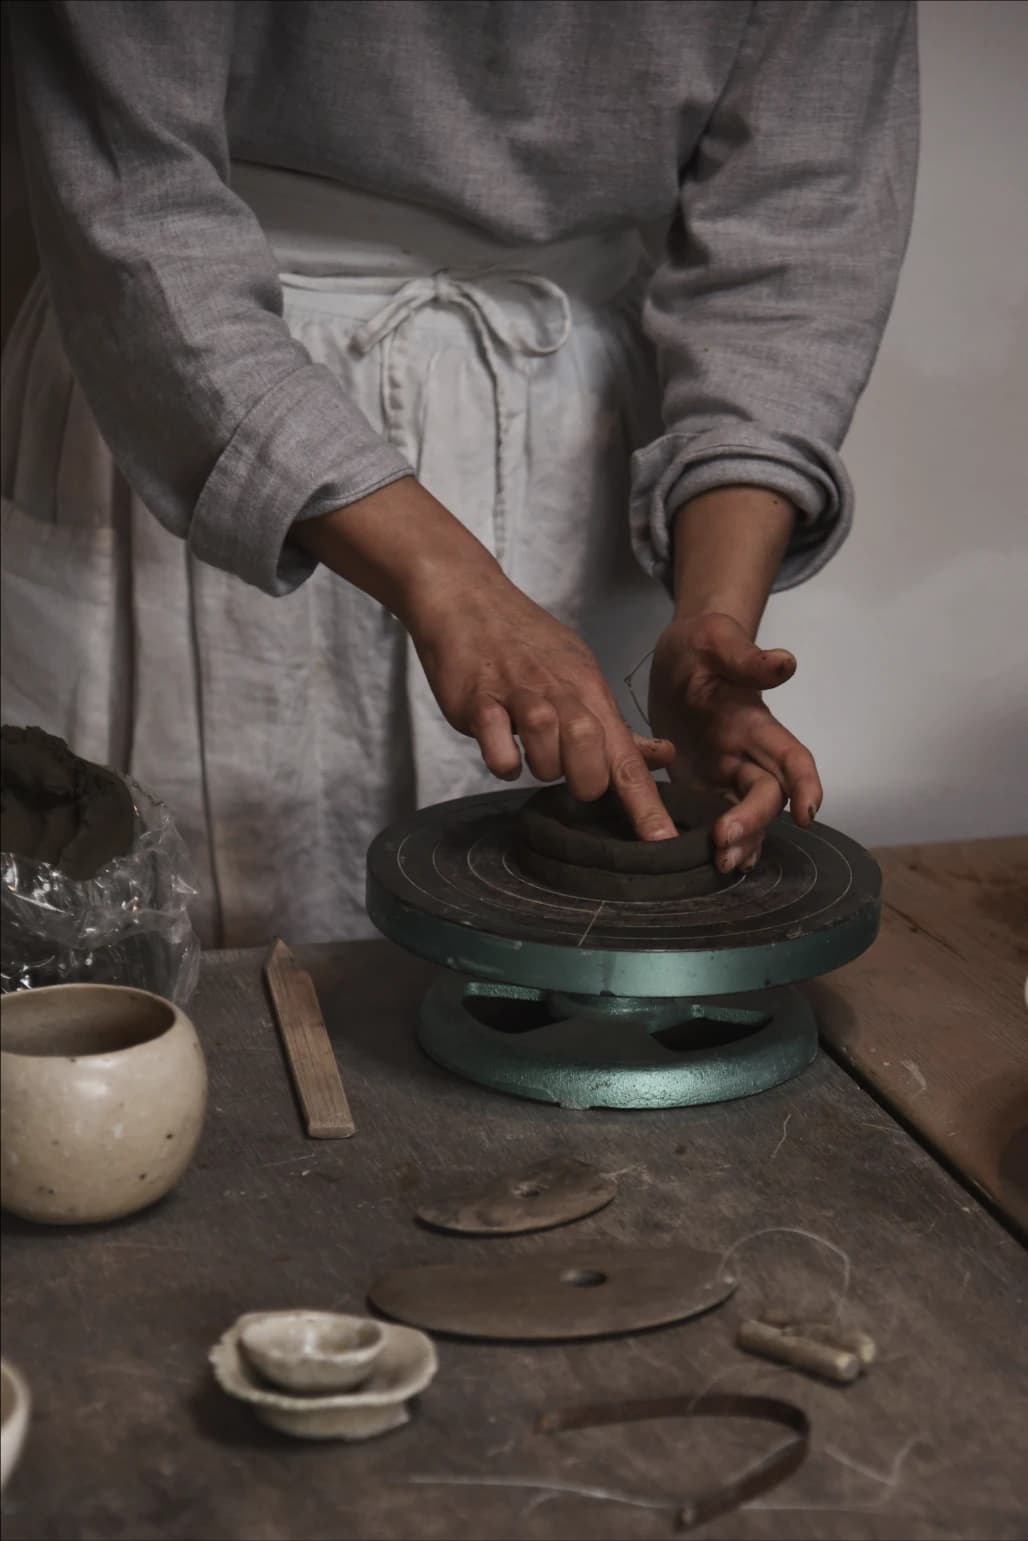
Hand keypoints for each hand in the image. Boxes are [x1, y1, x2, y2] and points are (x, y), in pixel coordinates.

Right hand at [406, 561, 677, 838]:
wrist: (466, 598)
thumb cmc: (524, 642)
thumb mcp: (579, 672)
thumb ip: (615, 724)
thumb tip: (662, 756)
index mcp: (590, 693)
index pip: (627, 758)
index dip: (645, 804)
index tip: (661, 842)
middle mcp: (563, 695)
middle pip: (593, 761)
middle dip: (582, 783)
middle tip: (564, 767)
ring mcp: (521, 697)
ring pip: (548, 756)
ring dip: (539, 765)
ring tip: (525, 743)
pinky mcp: (480, 701)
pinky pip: (498, 749)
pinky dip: (501, 760)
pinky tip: (497, 743)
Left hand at [648, 611, 822, 871]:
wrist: (677, 658)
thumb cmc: (701, 646)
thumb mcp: (716, 641)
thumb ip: (746, 658)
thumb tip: (786, 663)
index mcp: (757, 724)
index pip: (793, 758)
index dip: (805, 785)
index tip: (807, 812)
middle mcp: (748, 755)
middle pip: (767, 797)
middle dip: (753, 823)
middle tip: (723, 843)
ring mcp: (726, 774)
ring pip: (747, 817)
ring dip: (741, 843)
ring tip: (720, 866)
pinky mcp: (700, 786)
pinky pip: (715, 820)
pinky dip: (720, 843)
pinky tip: (705, 867)